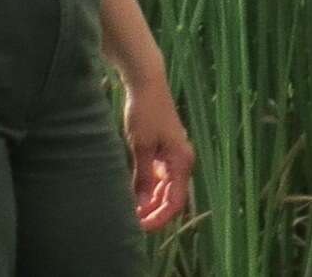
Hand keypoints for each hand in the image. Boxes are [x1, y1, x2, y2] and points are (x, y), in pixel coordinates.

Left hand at [122, 75, 194, 231]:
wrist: (147, 83)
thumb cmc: (145, 113)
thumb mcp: (141, 147)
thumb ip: (143, 178)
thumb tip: (140, 206)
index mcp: (182, 161)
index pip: (176, 202)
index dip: (159, 218)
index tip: (139, 228)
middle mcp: (182, 161)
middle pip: (172, 198)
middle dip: (154, 213)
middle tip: (130, 224)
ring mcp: (174, 156)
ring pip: (165, 189)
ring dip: (150, 202)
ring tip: (129, 211)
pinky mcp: (164, 151)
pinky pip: (160, 178)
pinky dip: (148, 189)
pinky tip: (132, 194)